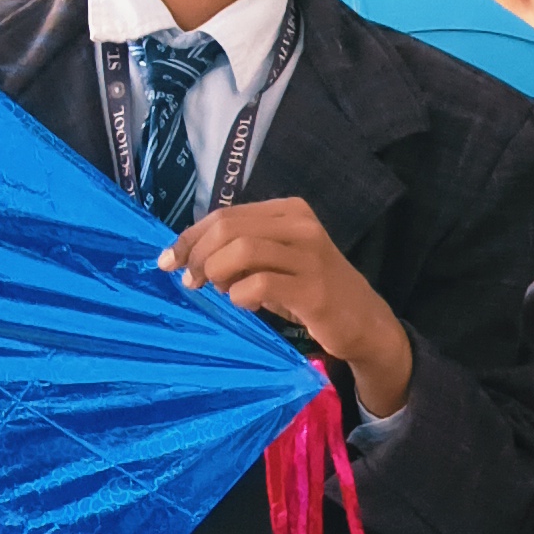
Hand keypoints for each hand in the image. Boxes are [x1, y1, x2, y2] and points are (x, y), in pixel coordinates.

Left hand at [162, 199, 414, 416]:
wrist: (364, 322)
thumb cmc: (311, 291)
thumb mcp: (278, 261)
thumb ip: (241, 250)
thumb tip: (188, 255)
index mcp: (289, 211)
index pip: (226, 214)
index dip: (190, 236)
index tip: (169, 260)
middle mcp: (301, 226)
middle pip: (229, 228)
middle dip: (199, 254)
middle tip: (191, 280)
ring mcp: (310, 256)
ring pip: (242, 250)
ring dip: (217, 272)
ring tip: (218, 290)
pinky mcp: (313, 289)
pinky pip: (260, 284)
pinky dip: (240, 296)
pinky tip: (245, 304)